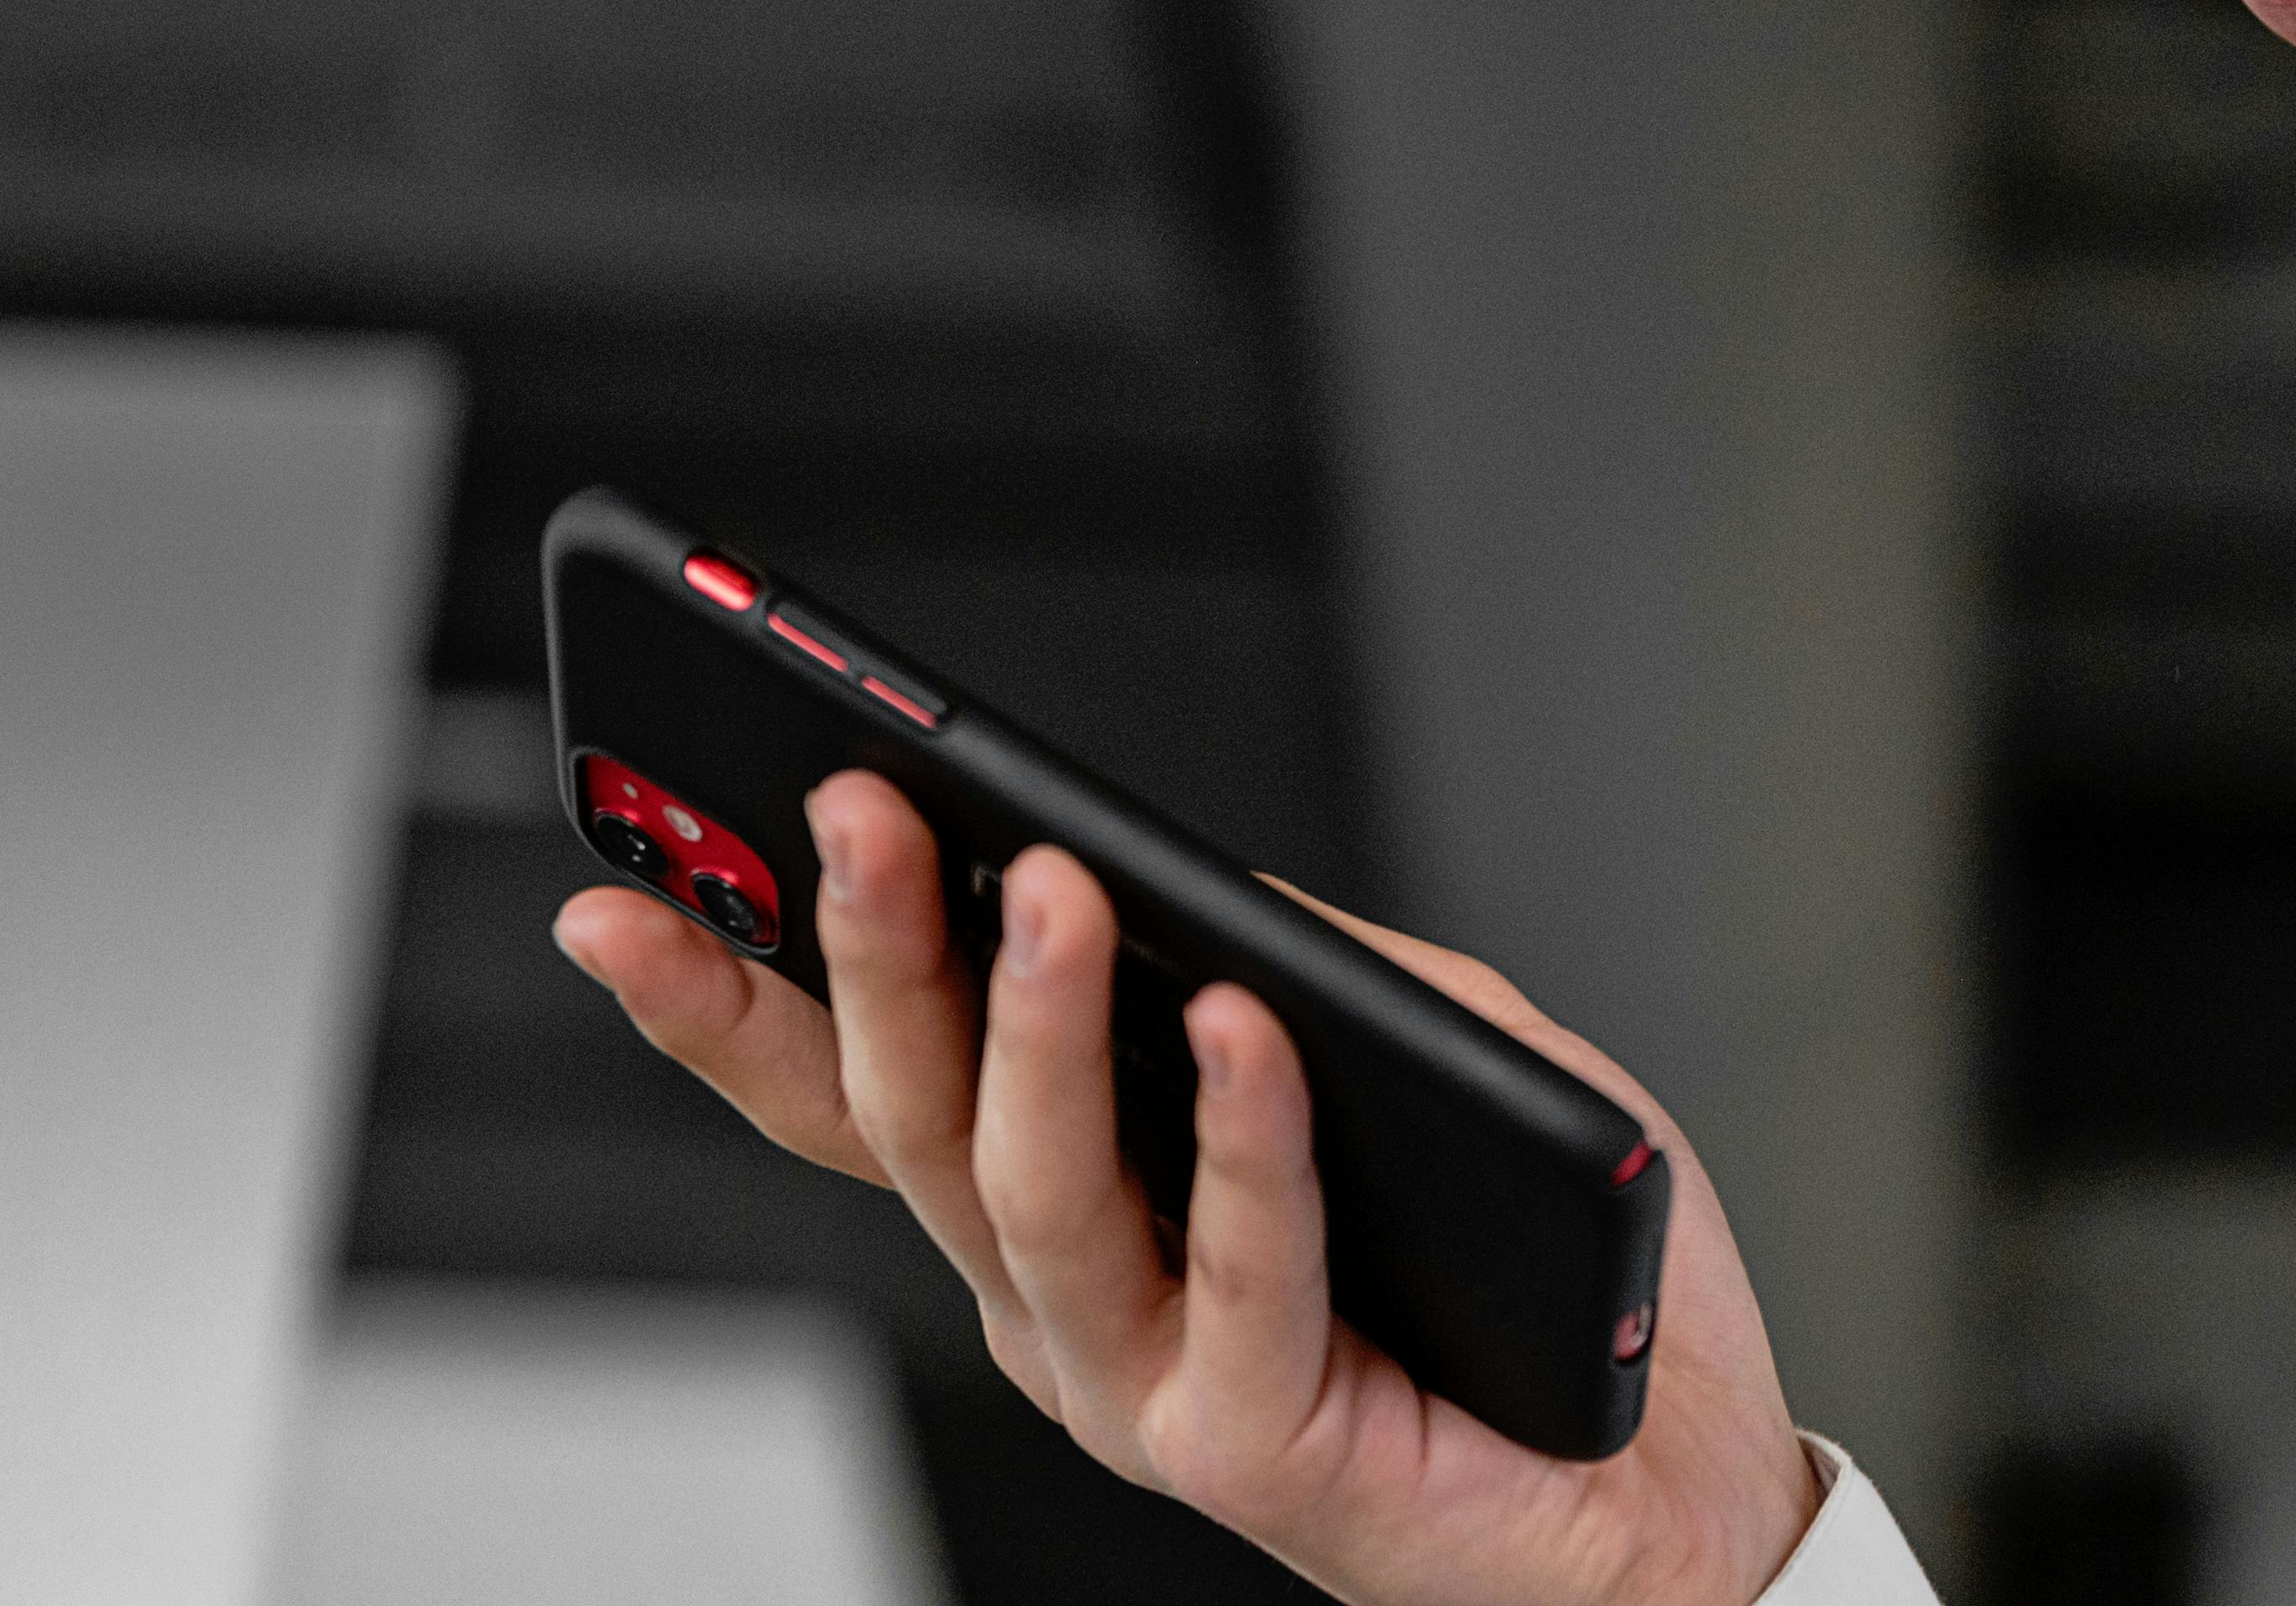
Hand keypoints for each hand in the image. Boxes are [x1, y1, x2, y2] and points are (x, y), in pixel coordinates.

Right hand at [556, 774, 1822, 1605]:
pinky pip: (1242, 1269)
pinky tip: (1244, 1021)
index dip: (732, 1000)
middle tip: (858, 803)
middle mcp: (1066, 1310)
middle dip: (873, 953)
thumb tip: (1200, 886)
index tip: (617, 886)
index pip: (858, 1097)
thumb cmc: (1537, 1283)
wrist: (1678, 1492)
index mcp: (1066, 1215)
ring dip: (1034, 1027)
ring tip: (1052, 885)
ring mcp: (1146, 1389)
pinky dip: (1243, 1133)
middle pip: (920, 1118)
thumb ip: (1308, 975)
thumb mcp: (1417, 1065)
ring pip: (1037, 1194)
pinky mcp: (1263, 1446)